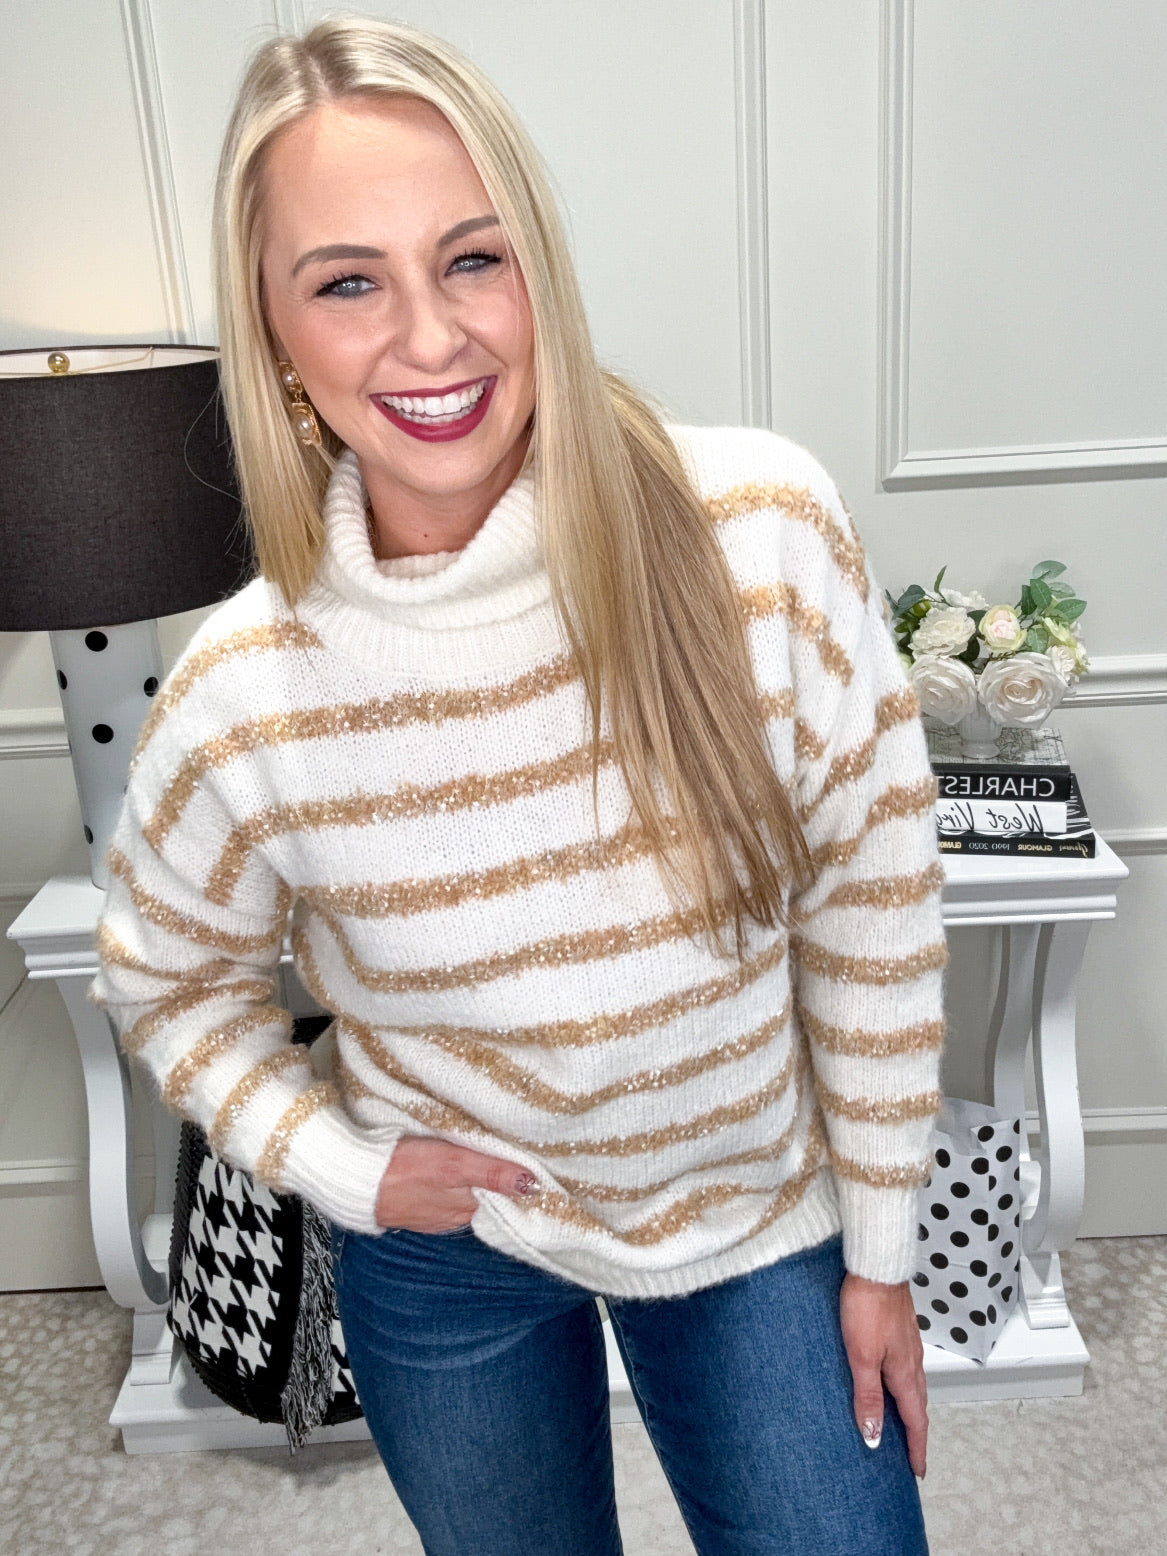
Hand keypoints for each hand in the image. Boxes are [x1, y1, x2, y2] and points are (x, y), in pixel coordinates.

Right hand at [374, 1136, 536, 1231]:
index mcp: (469, 1209)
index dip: (519, 1181)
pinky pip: (448, 1196)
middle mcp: (457, 1217)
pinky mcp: (420, 1206)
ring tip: (490, 1157)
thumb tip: (532, 1185)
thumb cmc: (404, 1169)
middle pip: (490, 1198)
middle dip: (501, 1180)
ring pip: (469, 1196)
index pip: (507, 1198)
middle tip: (514, 1153)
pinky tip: (456, 1169)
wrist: (358, 1181)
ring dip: (479, 1181)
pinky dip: (457, 1184)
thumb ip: (492, 1173)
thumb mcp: (453, 1164)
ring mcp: (437, 1214)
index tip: (534, 1163)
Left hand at [838, 1272, 927, 1477]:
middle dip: (915, 1432)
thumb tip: (874, 1436)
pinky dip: (901, 1385)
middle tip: (910, 1455)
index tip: (917, 1471)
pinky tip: (888, 1381)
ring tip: (899, 1424)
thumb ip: (868, 1396)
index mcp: (905, 1373)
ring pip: (912, 1386)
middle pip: (917, 1405)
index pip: (915, 1421)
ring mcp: (908, 1344)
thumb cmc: (867, 1306)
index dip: (916, 1448)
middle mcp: (912, 1361)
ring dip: (909, 1409)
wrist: (875, 1266)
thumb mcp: (861, 1356)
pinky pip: (905, 1367)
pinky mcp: (900, 1330)